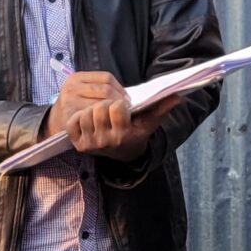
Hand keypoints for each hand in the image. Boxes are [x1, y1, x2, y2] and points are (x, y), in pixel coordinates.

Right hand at [46, 71, 125, 138]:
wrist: (54, 121)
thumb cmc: (75, 105)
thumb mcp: (83, 90)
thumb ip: (101, 88)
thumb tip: (127, 97)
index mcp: (77, 77)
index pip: (106, 77)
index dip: (120, 87)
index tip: (127, 98)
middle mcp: (72, 87)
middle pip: (105, 90)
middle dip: (119, 99)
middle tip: (126, 108)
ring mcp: (70, 102)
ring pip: (101, 103)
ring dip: (113, 110)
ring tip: (118, 114)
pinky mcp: (70, 117)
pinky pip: (94, 117)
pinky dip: (103, 119)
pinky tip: (107, 122)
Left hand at [53, 72, 177, 160]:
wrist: (123, 154)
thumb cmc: (137, 133)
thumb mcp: (149, 123)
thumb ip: (161, 109)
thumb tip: (177, 96)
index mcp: (123, 135)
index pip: (116, 107)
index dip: (120, 103)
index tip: (123, 107)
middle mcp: (105, 141)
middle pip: (99, 108)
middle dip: (106, 104)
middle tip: (111, 109)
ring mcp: (90, 144)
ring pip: (85, 114)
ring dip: (92, 110)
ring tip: (101, 115)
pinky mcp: (78, 144)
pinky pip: (73, 122)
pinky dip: (79, 117)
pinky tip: (89, 120)